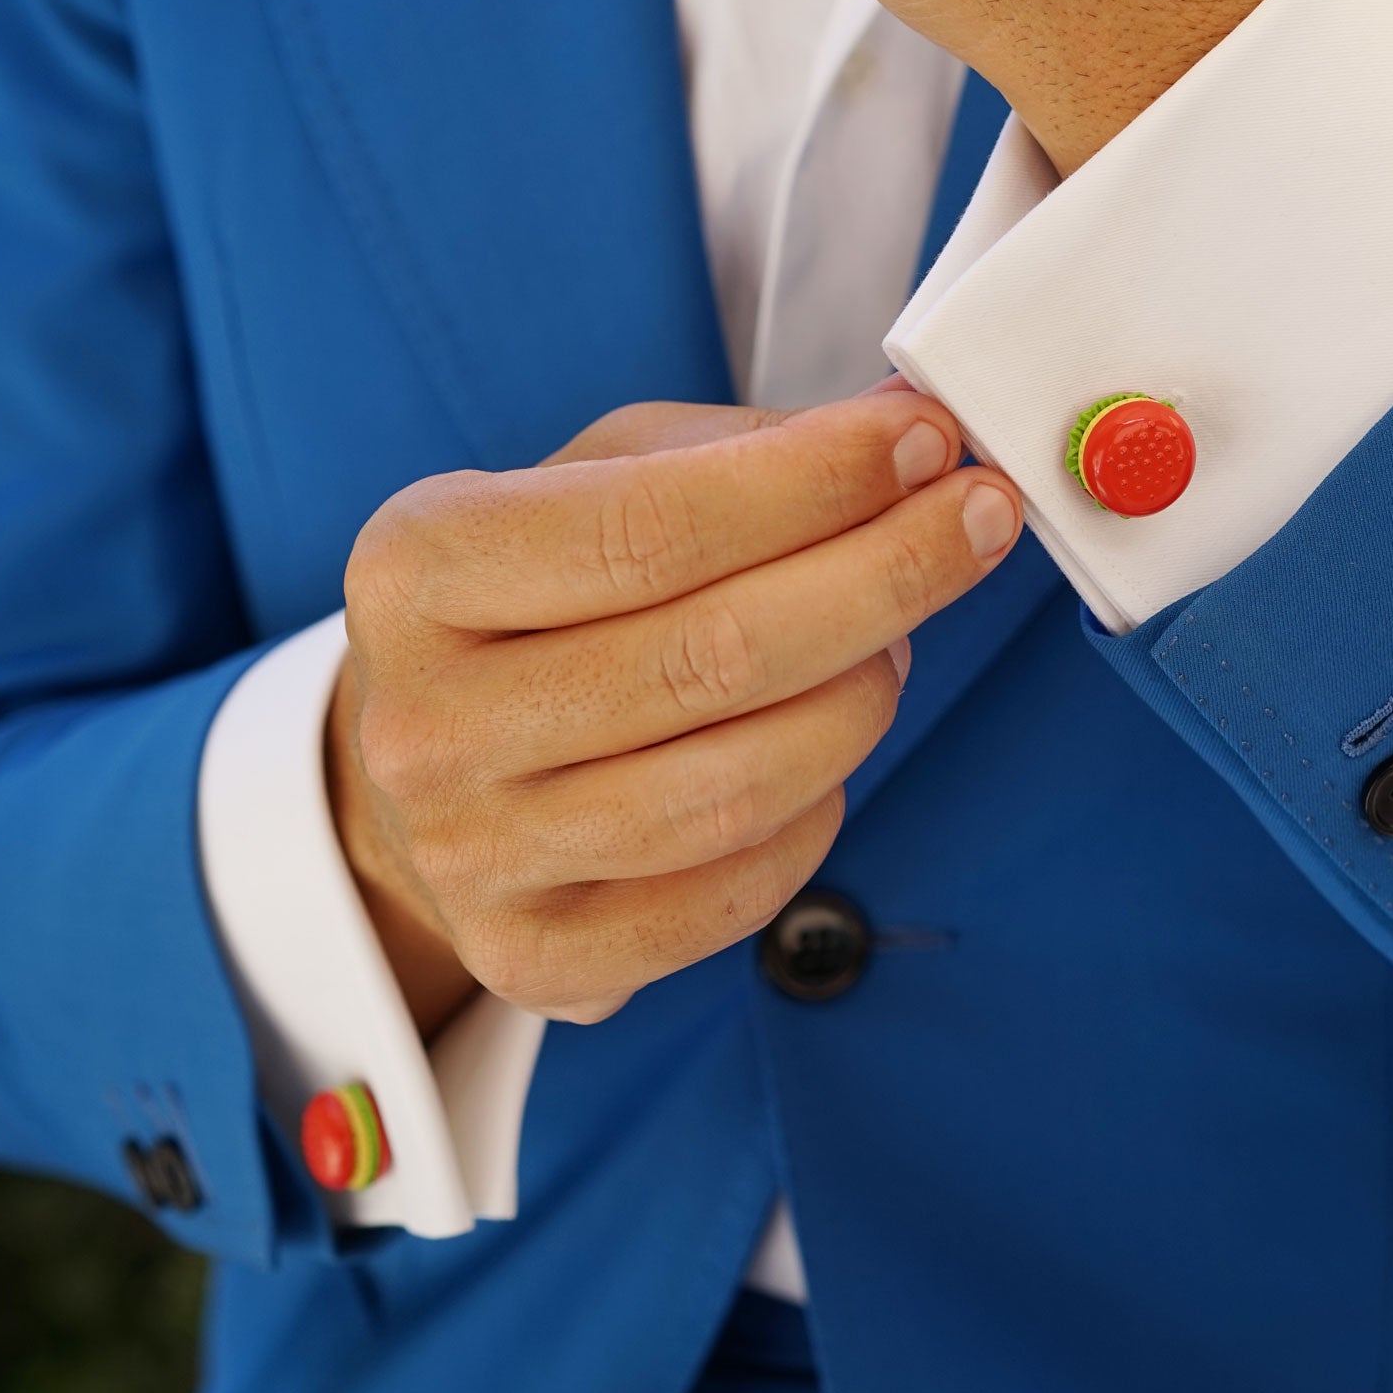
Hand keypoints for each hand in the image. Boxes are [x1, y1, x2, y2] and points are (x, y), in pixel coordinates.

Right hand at [327, 389, 1021, 1038]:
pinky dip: (816, 814)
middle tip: (975, 523)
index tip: (929, 442)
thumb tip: (912, 434)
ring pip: (737, 789)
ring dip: (860, 700)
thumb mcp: (596, 478)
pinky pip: (734, 894)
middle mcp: (424, 723)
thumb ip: (743, 452)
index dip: (814, 484)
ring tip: (895, 640)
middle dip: (883, 578)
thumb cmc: (539, 598)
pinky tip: (828, 750)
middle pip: (711, 659)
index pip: (650, 529)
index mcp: (416, 567)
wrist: (431, 765)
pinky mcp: (534, 958)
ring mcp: (473, 856)